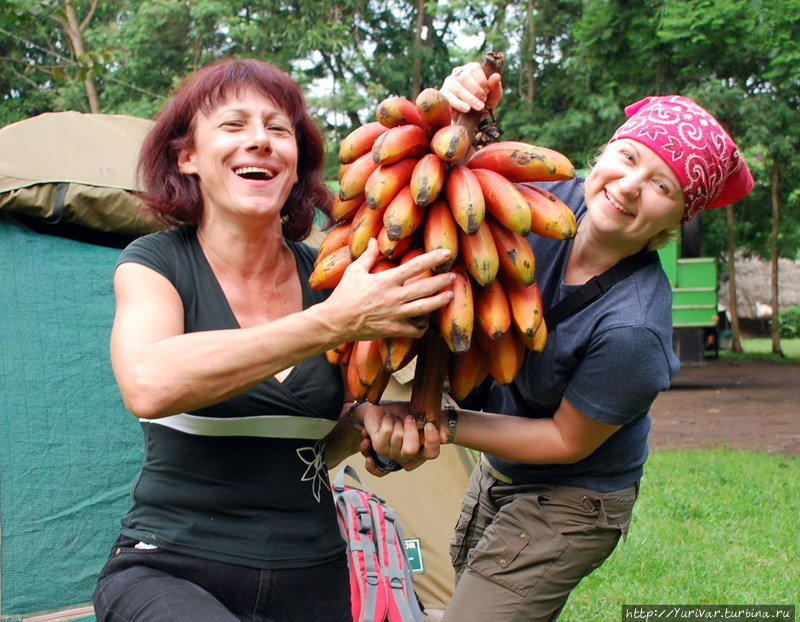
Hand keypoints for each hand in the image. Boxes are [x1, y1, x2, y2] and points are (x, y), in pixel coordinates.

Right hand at [323, 239, 454, 340]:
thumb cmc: (343, 295)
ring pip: (424, 308)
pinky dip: (422, 328)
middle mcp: (394, 297)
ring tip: (450, 295)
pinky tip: (427, 325)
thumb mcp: (354, 271)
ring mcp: (395, 314)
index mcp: (386, 280)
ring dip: (439, 301)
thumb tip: (373, 240)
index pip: (415, 266)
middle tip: (453, 276)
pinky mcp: (393, 329)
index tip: (446, 253)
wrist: (336, 321)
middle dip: (442, 280)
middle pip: (425, 287)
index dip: (432, 259)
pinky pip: (414, 330)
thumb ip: (368, 256)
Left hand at [358, 402, 441, 474]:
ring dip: (396, 422)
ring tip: (393, 419)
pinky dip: (386, 422)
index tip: (430, 425)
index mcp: (421, 450)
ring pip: (397, 438)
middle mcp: (407, 456)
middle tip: (408, 417)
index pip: (431, 453)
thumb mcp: (426, 416)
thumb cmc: (407, 413)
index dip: (431, 441)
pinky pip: (384, 435)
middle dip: (410, 428)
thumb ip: (438, 427)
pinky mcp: (378, 447)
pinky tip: (384, 421)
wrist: (384, 408)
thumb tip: (444, 438)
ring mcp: (392, 454)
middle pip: (411, 450)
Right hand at [440, 62, 502, 114]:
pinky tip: (467, 109)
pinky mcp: (443, 93)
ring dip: (470, 98)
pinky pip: (449, 97)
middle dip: (476, 91)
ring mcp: (449, 82)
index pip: (474, 69)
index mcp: (471, 68)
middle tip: (482, 102)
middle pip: (464, 77)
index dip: (482, 82)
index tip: (487, 93)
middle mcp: (458, 72)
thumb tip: (496, 76)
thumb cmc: (482, 104)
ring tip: (478, 108)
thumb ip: (496, 87)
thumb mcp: (492, 97)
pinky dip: (460, 104)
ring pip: (457, 87)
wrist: (469, 120)